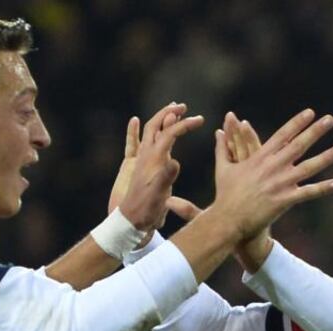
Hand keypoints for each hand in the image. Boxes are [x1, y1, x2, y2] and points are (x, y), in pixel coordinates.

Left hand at [112, 103, 203, 233]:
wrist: (131, 222)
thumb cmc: (145, 210)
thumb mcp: (158, 195)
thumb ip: (166, 177)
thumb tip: (175, 161)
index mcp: (152, 159)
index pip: (169, 133)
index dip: (185, 124)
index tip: (201, 120)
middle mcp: (146, 156)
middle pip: (155, 126)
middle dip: (169, 113)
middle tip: (183, 106)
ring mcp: (143, 161)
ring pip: (151, 132)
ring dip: (161, 119)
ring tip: (173, 112)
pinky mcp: (142, 168)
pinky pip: (142, 143)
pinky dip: (145, 132)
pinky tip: (148, 129)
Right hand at [211, 108, 332, 242]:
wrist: (228, 219)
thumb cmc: (225, 195)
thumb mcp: (223, 168)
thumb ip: (222, 148)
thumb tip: (218, 132)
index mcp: (260, 157)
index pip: (282, 135)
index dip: (297, 123)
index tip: (310, 113)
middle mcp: (273, 167)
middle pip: (299, 145)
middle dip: (315, 131)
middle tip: (330, 119)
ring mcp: (280, 183)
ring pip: (309, 167)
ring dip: (327, 157)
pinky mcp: (284, 200)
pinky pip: (308, 193)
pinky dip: (323, 188)